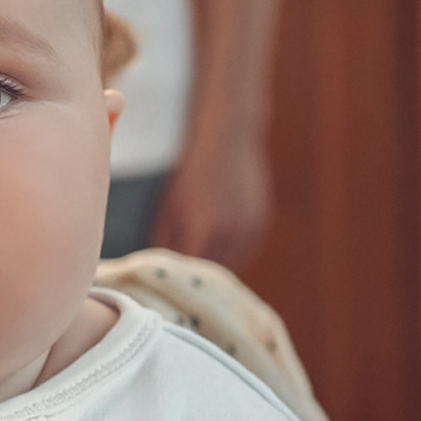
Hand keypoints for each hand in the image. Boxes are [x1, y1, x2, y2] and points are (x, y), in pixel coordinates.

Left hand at [148, 134, 270, 267]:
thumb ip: (164, 238)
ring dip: (217, 267)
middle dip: (198, 276)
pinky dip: (233, 253)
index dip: (180, 276)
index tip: (170, 280)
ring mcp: (250, 228)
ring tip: (200, 264)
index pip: (191, 269)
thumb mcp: (169, 205)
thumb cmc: (190, 171)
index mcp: (205, 228)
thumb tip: (160, 265)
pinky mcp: (261, 222)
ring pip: (232, 263)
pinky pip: (246, 250)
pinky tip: (218, 246)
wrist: (227, 140)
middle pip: (212, 271)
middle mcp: (231, 232)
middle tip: (184, 278)